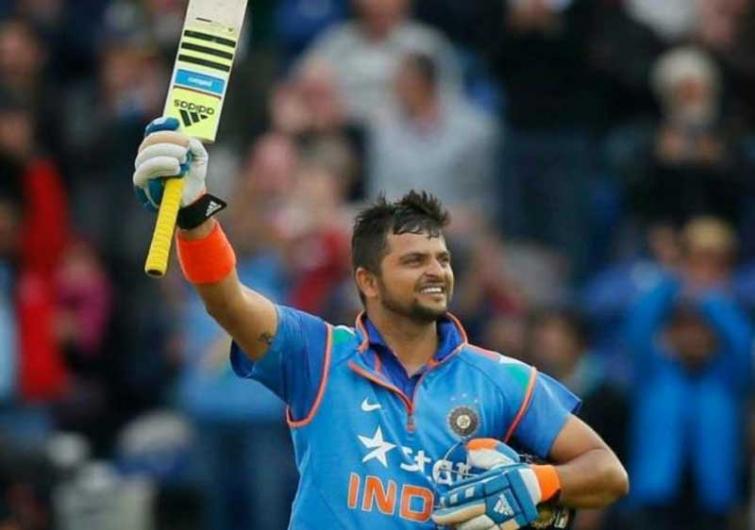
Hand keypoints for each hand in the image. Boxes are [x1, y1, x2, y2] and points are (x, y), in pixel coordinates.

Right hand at [132, 116, 207, 210]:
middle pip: (150, 139)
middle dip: (168, 140)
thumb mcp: (200, 157)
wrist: (192, 196)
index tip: (176, 123)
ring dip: (165, 153)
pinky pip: (144, 170)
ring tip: (183, 159)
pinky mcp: (141, 180)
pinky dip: (160, 165)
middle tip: (185, 148)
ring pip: (146, 154)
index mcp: (160, 144)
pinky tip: (176, 169)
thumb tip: (190, 141)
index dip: (162, 124)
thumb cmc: (192, 174)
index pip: (155, 129)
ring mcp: (142, 166)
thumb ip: (197, 146)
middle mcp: (148, 152)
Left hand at [432, 439, 558, 529]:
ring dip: (464, 527)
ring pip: (481, 524)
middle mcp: (500, 497)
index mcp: (496, 480)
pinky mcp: (512, 524)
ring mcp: (506, 513)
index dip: (458, 496)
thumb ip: (484, 453)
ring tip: (450, 527)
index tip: (444, 500)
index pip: (474, 490)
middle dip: (453, 514)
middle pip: (474, 509)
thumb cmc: (513, 470)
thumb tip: (468, 448)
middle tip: (438, 517)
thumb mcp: (500, 456)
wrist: (539, 484)